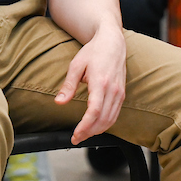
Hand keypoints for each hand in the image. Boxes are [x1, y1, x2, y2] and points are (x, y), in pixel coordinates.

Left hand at [56, 26, 126, 143]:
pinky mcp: (122, 94)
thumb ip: (68, 86)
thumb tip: (59, 102)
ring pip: (111, 119)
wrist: (112, 42)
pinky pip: (115, 114)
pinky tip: (95, 126)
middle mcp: (112, 90)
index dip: (84, 126)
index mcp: (100, 83)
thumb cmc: (93, 52)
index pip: (94, 112)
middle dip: (89, 132)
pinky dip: (106, 124)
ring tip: (84, 134)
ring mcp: (119, 92)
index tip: (75, 135)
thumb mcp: (76, 65)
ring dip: (97, 130)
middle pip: (103, 120)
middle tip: (76, 138)